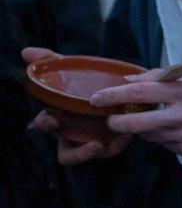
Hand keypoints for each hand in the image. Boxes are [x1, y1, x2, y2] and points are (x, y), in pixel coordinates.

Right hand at [23, 47, 132, 163]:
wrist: (118, 87)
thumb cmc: (86, 80)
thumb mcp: (71, 68)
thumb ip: (51, 60)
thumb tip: (26, 52)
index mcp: (60, 117)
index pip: (44, 125)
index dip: (45, 124)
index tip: (53, 118)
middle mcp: (74, 133)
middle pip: (68, 155)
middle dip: (79, 154)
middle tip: (94, 144)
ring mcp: (92, 139)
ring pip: (94, 155)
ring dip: (106, 150)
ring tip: (119, 137)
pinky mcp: (111, 140)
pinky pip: (113, 149)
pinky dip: (120, 143)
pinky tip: (128, 133)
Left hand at [90, 73, 181, 158]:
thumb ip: (164, 79)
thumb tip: (131, 79)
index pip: (142, 91)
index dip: (115, 95)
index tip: (97, 97)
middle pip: (139, 121)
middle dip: (117, 122)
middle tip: (109, 119)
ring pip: (149, 135)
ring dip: (141, 129)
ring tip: (146, 121)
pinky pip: (165, 145)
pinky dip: (161, 138)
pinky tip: (171, 131)